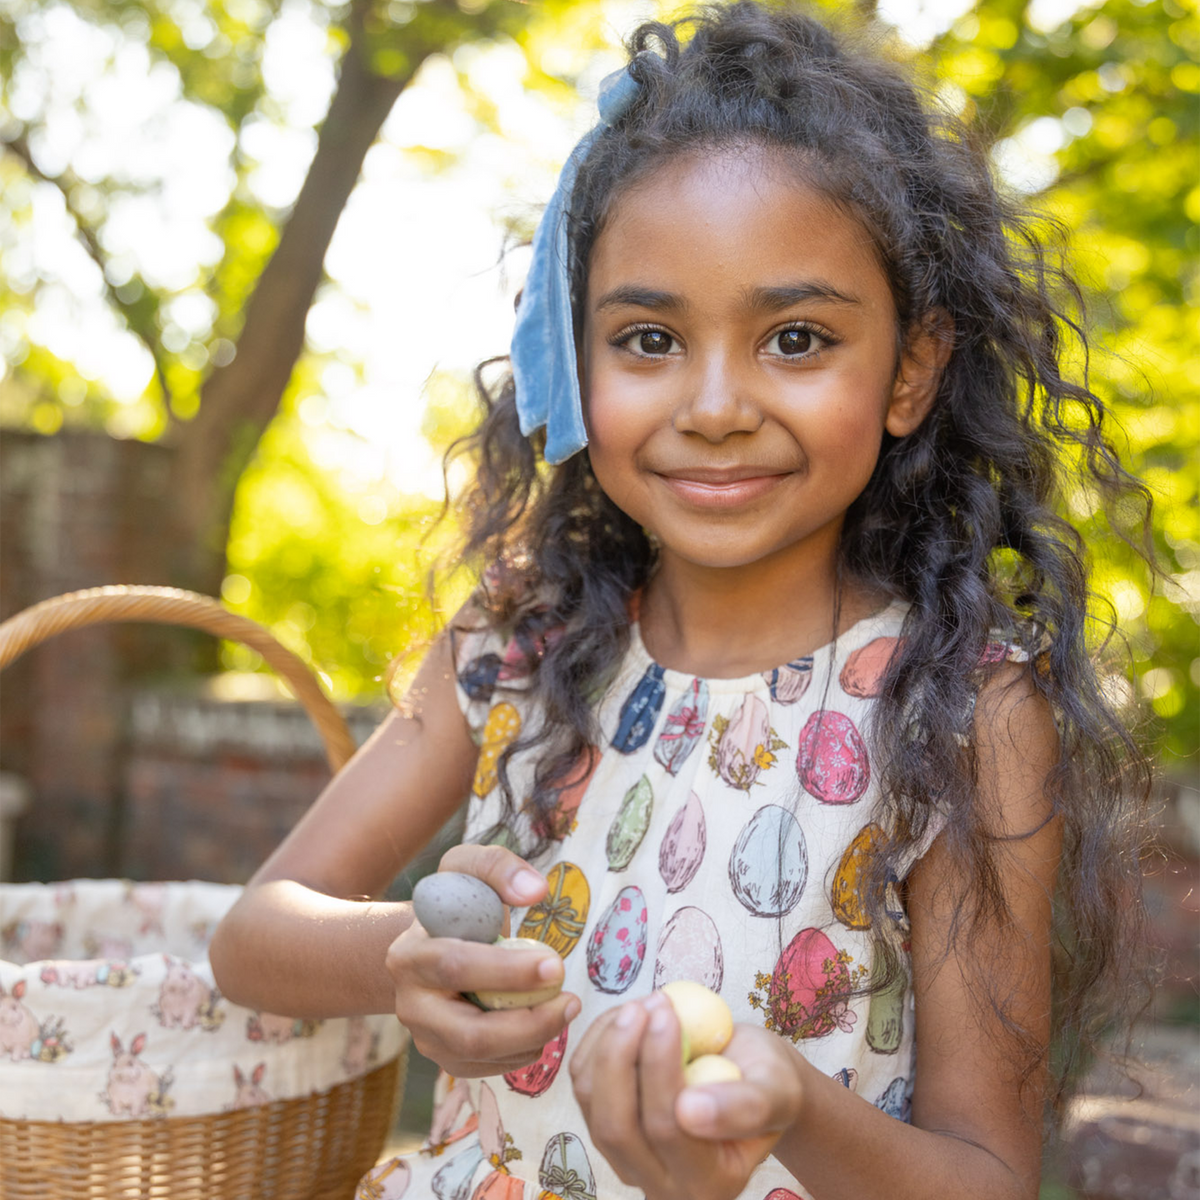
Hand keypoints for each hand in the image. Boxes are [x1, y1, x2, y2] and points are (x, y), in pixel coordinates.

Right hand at [385, 844, 580, 1076]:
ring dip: (532, 1039)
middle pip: (468, 1033)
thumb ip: (498, 867)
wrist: (432, 942)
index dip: (507, 971)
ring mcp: (425, 1037)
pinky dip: (522, 1053)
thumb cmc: (456, 904)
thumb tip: (534, 891)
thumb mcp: (468, 869)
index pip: (456, 967)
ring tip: (565, 1009)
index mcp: (410, 954)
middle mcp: (409, 1004)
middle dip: (527, 1022)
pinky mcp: (444, 1058)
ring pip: (479, 1057)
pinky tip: (545, 1027)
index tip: (555, 965)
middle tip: (570, 1001)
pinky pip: (486, 1069)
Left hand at [570, 991, 805, 1199]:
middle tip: (645, 1003)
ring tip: (644, 1003)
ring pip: (592, 1104)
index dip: (659, 1066)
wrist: (750, 1081)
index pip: (668, 1129)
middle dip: (621, 1055)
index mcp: (709, 1183)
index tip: (667, 1011)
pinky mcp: (604, 1128)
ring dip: (608, 1043)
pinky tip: (628, 1016)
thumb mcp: (777, 1089)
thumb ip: (746, 1107)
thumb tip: (690, 1113)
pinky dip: (597, 1041)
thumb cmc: (768, 1082)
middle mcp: (661, 1183)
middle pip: (617, 1126)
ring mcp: (626, 1160)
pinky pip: (582, 1083)